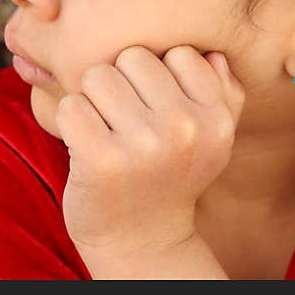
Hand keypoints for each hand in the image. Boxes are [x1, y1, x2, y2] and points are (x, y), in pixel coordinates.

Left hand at [56, 45, 245, 258]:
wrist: (141, 241)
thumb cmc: (172, 175)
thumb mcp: (213, 138)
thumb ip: (224, 91)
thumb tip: (213, 54)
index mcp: (217, 119)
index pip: (178, 53)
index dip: (159, 77)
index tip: (158, 109)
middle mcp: (186, 129)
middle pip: (133, 57)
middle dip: (123, 83)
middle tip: (126, 121)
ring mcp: (144, 145)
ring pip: (97, 76)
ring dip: (93, 101)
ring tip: (107, 132)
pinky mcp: (101, 160)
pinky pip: (70, 105)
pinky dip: (70, 122)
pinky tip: (86, 146)